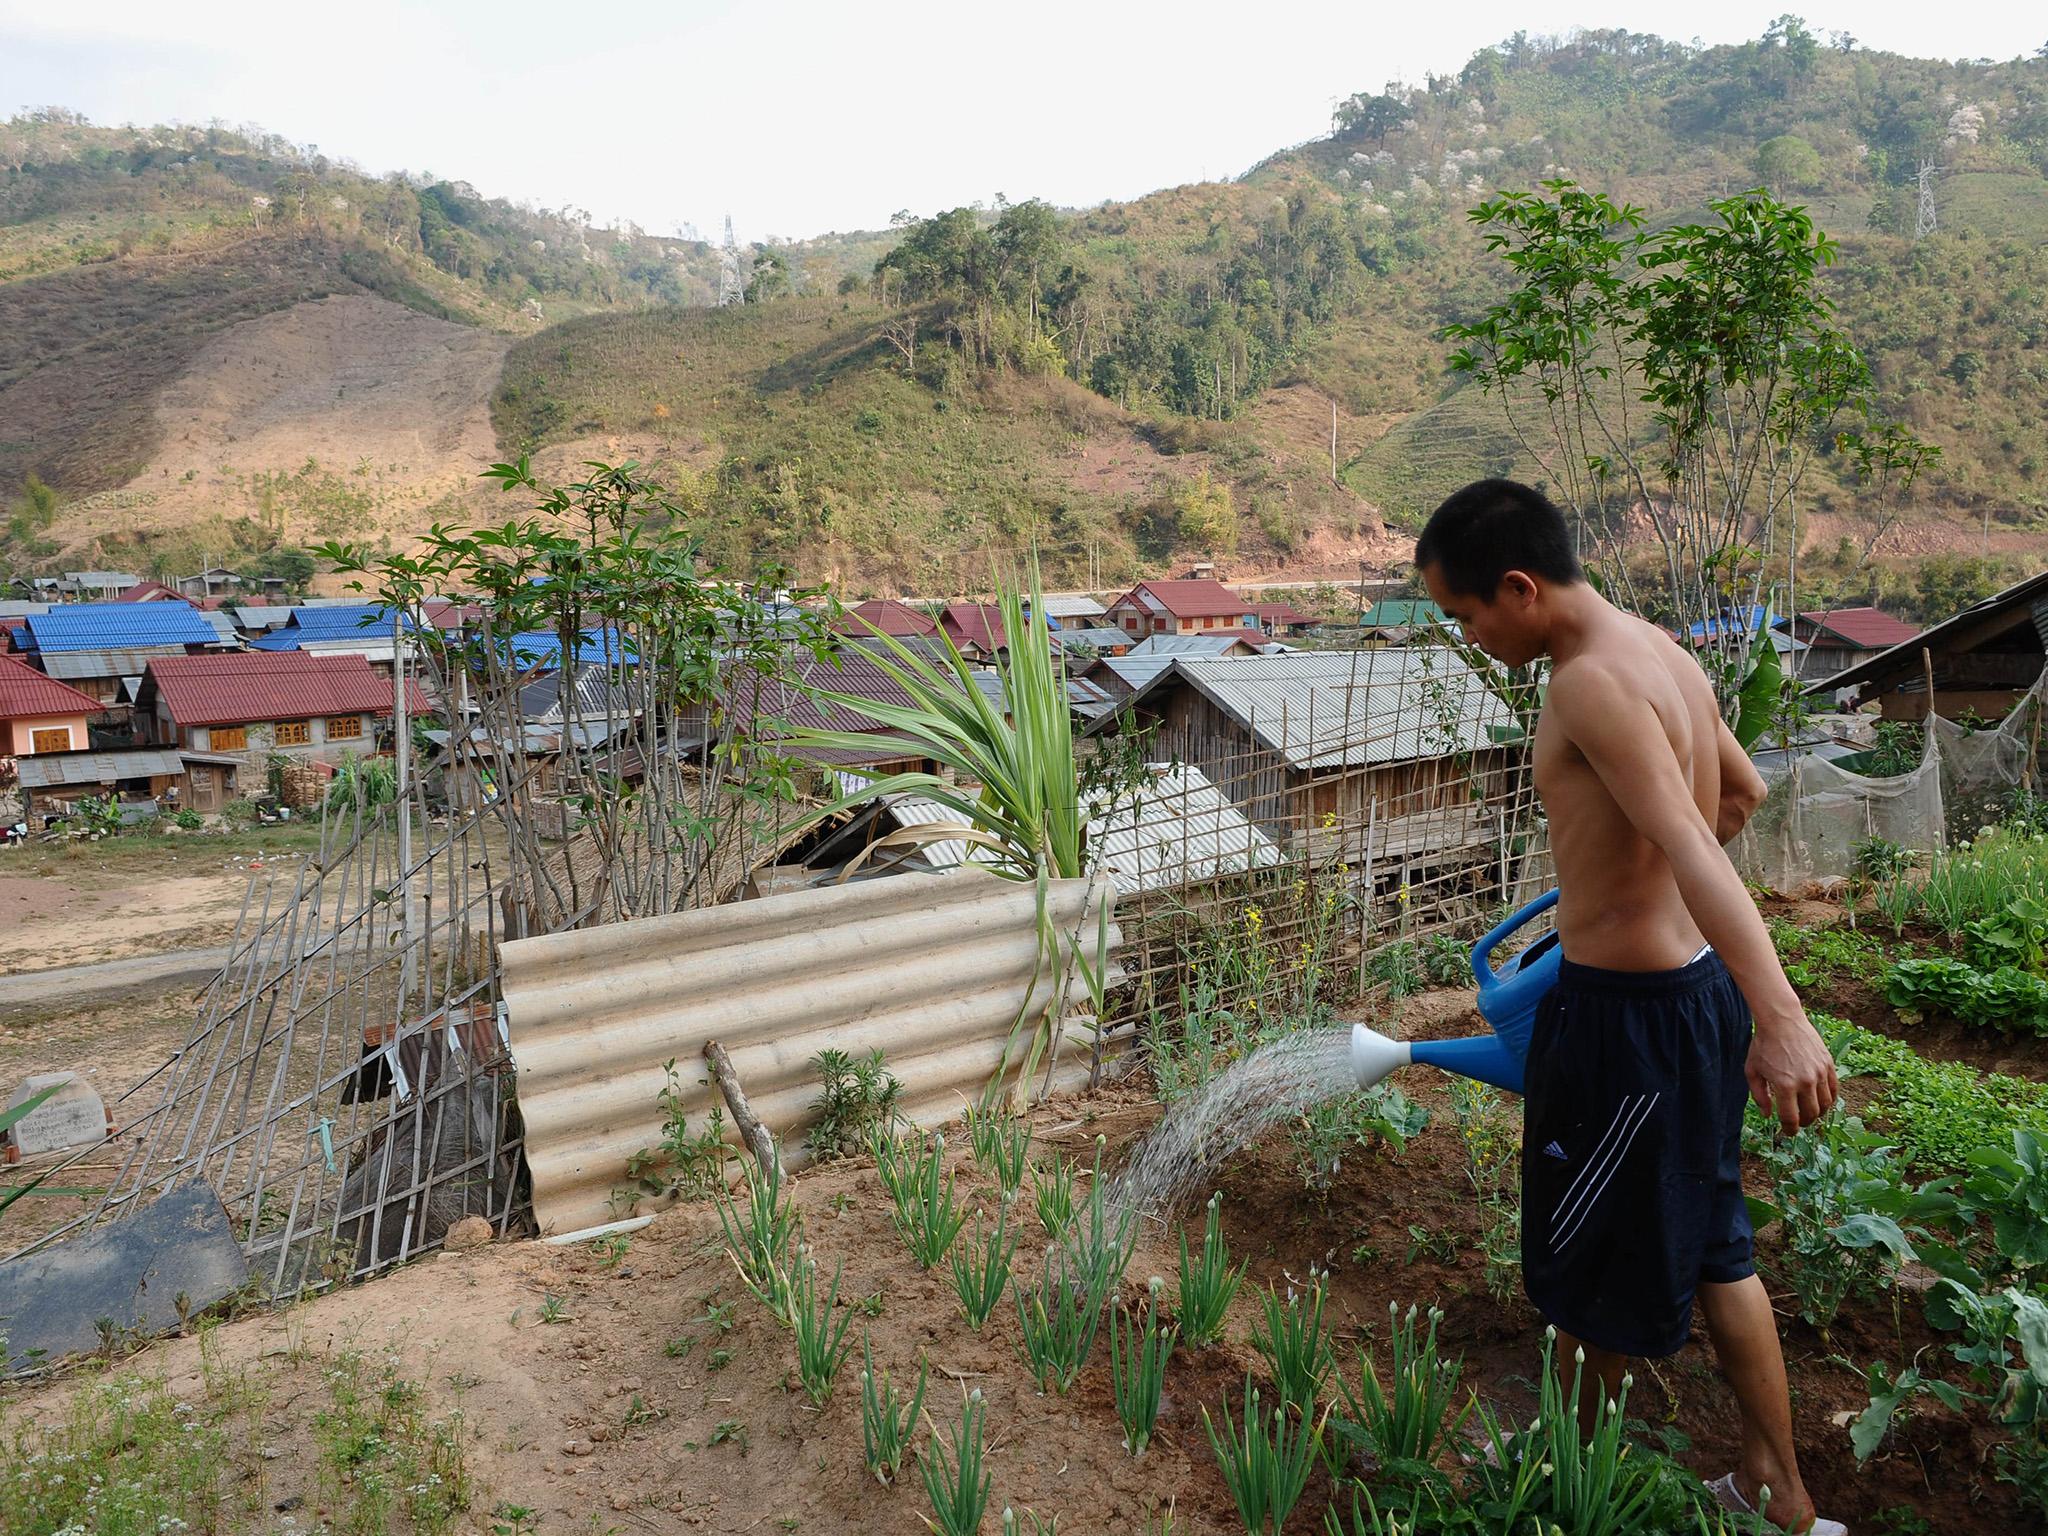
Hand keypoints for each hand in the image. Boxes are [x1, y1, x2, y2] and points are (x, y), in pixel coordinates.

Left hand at [1746, 1011, 1838, 1133]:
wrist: (1781, 1020)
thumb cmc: (1763, 1045)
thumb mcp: (1752, 1071)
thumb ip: (1759, 1096)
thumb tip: (1768, 1115)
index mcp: (1785, 1085)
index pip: (1791, 1118)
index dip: (1789, 1129)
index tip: (1788, 1131)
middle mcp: (1805, 1081)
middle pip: (1811, 1114)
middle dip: (1804, 1123)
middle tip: (1798, 1122)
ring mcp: (1820, 1073)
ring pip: (1825, 1105)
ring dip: (1818, 1114)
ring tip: (1809, 1113)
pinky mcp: (1828, 1065)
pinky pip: (1834, 1090)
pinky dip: (1829, 1100)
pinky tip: (1821, 1102)